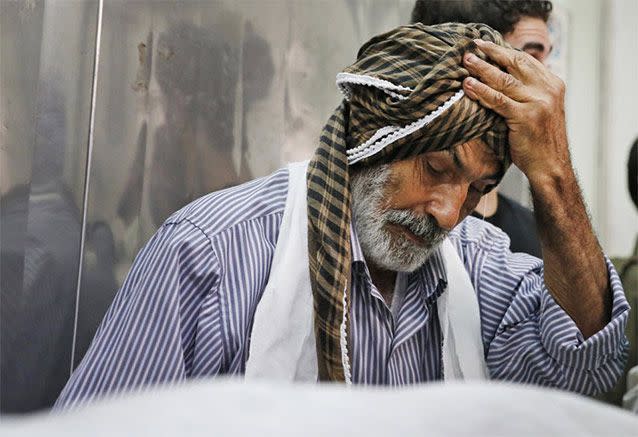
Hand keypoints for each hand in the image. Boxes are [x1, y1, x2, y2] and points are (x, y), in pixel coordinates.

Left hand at [462, 39, 569, 182]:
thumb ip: (528, 92)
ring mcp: (538, 102)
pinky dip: (482, 91)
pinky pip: (499, 100)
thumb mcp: (540, 110)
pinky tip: (469, 85)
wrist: (550, 166)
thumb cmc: (540, 141)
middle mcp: (548, 89)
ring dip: (482, 69)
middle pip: (515, 63)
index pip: (526, 60)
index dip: (504, 51)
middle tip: (471, 48)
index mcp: (553, 84)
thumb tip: (502, 77)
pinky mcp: (526, 117)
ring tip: (466, 62)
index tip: (485, 45)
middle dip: (492, 53)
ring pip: (505, 80)